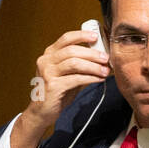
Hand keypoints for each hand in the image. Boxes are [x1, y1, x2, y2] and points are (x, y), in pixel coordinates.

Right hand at [13, 29, 110, 147]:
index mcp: (49, 54)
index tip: (96, 37)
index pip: (66, 38)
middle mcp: (46, 61)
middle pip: (72, 50)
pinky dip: (90, 78)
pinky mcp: (52, 86)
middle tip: (106, 58)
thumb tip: (102, 59)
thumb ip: (80, 65)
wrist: (42, 112)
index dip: (81, 35)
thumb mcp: (68, 74)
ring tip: (105, 71)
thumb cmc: (57, 92)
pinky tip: (99, 79)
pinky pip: (75, 79)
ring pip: (74, 63)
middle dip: (92, 53)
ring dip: (93, 66)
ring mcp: (47, 73)